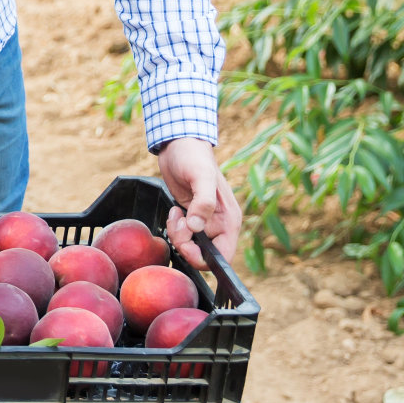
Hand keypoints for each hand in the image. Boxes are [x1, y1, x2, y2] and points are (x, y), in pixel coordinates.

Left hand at [157, 137, 241, 268]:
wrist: (179, 145)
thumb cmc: (193, 157)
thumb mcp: (200, 177)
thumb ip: (203, 203)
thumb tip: (197, 228)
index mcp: (229, 220)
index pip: (223, 256)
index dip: (203, 257)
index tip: (186, 242)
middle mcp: (219, 224)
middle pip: (203, 254)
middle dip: (185, 244)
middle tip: (177, 223)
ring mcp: (204, 221)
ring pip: (191, 246)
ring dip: (178, 235)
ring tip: (175, 213)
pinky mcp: (191, 217)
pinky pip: (183, 235)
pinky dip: (174, 229)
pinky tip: (174, 210)